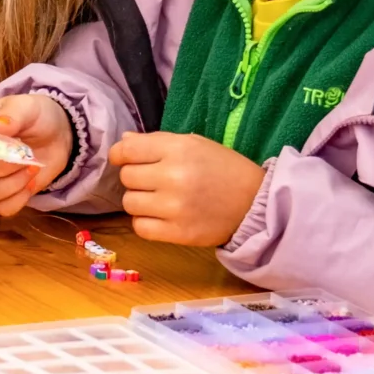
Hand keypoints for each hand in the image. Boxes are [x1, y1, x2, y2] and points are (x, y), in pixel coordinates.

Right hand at [0, 94, 70, 216]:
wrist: (57, 133)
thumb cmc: (36, 115)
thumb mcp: (27, 106)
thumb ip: (13, 114)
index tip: (3, 143)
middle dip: (3, 166)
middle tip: (26, 156)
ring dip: (14, 183)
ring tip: (32, 167)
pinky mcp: (5, 194)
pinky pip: (3, 208)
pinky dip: (20, 198)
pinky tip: (31, 183)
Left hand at [109, 131, 265, 245]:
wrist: (254, 202)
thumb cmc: (223, 169)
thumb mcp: (194, 144)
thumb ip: (157, 142)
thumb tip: (123, 140)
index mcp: (178, 149)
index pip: (128, 150)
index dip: (119, 154)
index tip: (122, 159)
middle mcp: (173, 176)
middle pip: (127, 177)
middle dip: (135, 178)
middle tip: (151, 180)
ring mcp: (175, 207)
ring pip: (130, 203)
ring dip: (139, 201)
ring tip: (157, 199)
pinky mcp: (178, 233)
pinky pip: (140, 227)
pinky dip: (145, 222)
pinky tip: (159, 216)